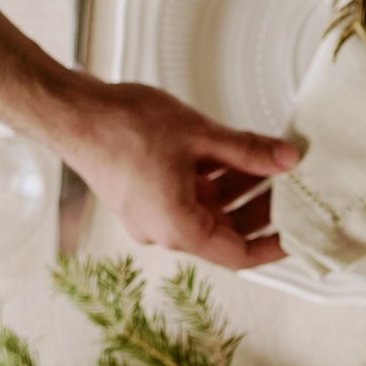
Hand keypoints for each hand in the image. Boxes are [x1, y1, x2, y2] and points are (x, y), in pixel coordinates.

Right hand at [0, 10, 295, 269]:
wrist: (68, 110)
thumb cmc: (120, 126)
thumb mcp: (198, 135)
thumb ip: (248, 150)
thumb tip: (287, 159)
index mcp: (178, 228)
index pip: (239, 255)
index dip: (273, 247)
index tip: (297, 235)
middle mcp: (163, 229)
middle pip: (226, 231)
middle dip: (260, 208)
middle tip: (292, 188)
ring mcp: (151, 213)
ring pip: (208, 209)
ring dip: (238, 189)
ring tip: (269, 164)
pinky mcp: (142, 194)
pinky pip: (187, 195)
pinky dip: (212, 179)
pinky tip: (235, 154)